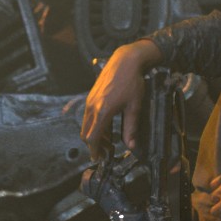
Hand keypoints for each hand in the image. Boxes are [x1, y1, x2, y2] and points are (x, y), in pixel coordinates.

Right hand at [80, 40, 161, 160]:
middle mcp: (92, 107)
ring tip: (109, 142)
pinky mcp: (91, 96)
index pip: (93, 138)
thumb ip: (131, 128)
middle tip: (106, 153)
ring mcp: (90, 101)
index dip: (94, 151)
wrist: (124, 61)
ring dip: (95, 135)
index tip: (98, 159)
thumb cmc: (131, 82)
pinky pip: (89, 116)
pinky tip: (107, 127)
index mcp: (102, 112)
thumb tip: (131, 146)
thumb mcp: (134, 107)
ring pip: (87, 125)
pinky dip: (95, 125)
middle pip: (86, 133)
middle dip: (94, 145)